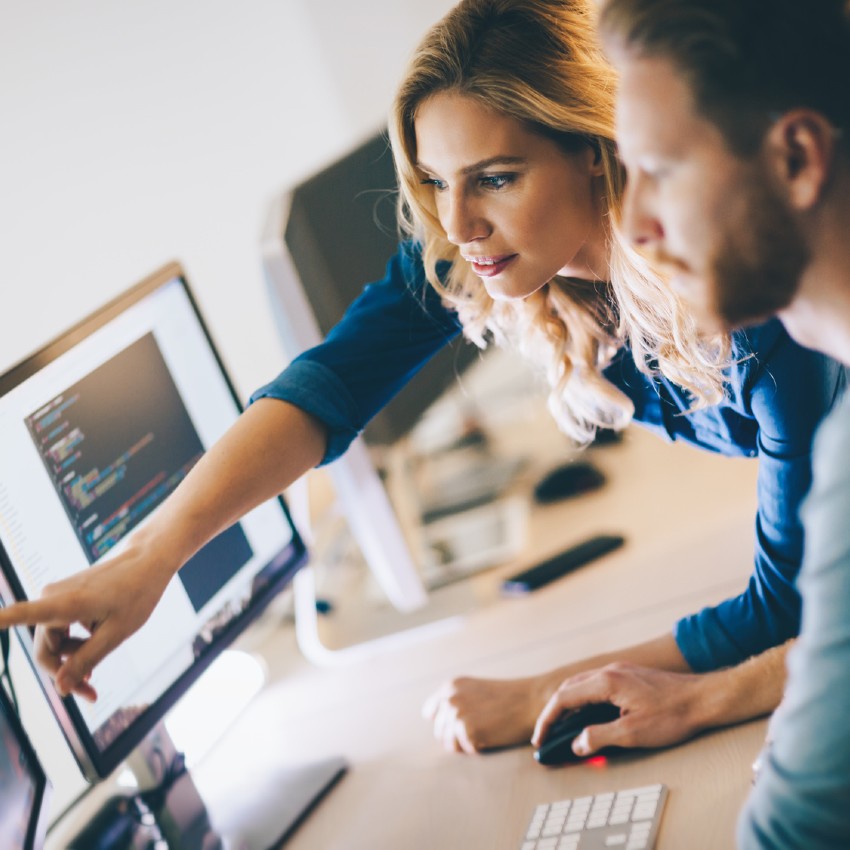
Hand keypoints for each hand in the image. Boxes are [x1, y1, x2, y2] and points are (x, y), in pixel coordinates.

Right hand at [0, 539, 173, 701]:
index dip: (0, 621)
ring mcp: (57, 596)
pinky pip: (61, 629)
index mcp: (65, 604)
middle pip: (45, 648)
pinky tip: (92, 655)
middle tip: (90, 694)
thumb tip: (59, 688)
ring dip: (72, 660)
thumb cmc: (137, 594)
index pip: (20, 614)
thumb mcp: (116, 634)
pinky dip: (75, 644)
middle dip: (64, 673)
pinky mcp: (64, 597)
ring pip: (54, 641)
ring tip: (95, 677)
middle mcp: (52, 597)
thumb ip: (86, 660)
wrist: (147, 562)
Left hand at [422, 675, 550, 752]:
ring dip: (465, 744)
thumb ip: (455, 701)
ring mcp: (457, 714)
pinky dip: (477, 749)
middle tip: (480, 730)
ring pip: (449, 744)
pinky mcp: (467, 730)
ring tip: (485, 733)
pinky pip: (465, 750)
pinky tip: (491, 737)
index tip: (460, 725)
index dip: (444, 722)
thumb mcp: (475, 691)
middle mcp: (449, 698)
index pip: (430, 712)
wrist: (531, 700)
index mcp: (450, 686)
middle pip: (439, 731)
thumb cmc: (507, 699)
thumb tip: (434, 719)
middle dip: (456, 736)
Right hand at [532, 662, 705, 757]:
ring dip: (569, 705)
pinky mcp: (630, 676)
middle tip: (546, 734)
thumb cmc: (672, 715)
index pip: (564, 698)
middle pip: (570, 688)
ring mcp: (620, 671)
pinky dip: (585, 700)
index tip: (540, 738)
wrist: (704, 698)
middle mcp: (609, 671)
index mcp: (606, 682)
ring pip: (583, 685)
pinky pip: (597, 685)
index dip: (548, 719)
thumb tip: (577, 745)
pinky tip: (589, 715)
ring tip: (564, 728)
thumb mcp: (633, 733)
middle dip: (555, 711)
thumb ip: (599, 737)